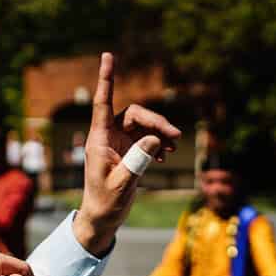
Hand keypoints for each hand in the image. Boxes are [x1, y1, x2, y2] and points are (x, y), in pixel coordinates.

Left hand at [75, 52, 181, 256]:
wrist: (102, 219)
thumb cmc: (106, 203)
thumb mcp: (123, 183)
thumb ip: (138, 161)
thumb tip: (155, 140)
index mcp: (99, 139)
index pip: (102, 102)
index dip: (106, 78)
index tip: (108, 55)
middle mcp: (107, 137)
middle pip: (134, 114)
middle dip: (156, 122)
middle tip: (176, 138)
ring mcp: (117, 144)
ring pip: (142, 126)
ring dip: (160, 133)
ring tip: (174, 147)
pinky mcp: (127, 152)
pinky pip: (145, 139)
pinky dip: (157, 144)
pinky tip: (165, 156)